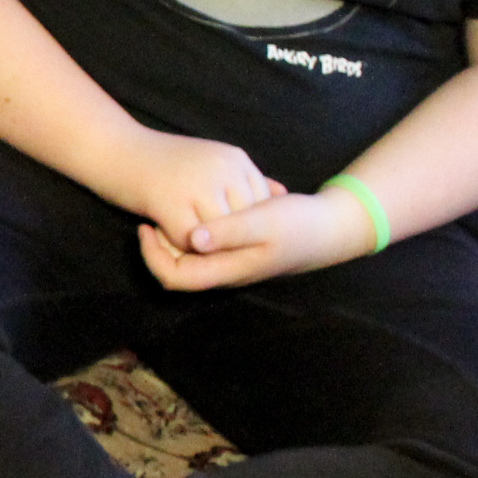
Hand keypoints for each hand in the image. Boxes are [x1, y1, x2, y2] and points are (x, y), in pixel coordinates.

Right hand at [101, 131, 282, 251]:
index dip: (244, 227)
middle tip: (205, 245)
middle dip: (229, 240)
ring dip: (204, 246)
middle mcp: (224, 169)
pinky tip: (160, 233)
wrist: (111, 146)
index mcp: (236, 159)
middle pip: (243, 222)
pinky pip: (190, 240)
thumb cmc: (157, 157)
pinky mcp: (172, 201)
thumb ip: (244, 178)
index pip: (260, 205)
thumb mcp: (210, 161)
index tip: (223, 232)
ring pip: (219, 235)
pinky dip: (178, 245)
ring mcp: (200, 184)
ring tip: (183, 242)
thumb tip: (281, 193)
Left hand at [137, 187, 375, 291]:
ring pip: (191, 254)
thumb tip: (193, 238)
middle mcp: (226, 270)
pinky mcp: (239, 246)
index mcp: (227, 269)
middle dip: (160, 243)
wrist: (331, 227)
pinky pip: (207, 242)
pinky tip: (196, 201)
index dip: (153, 255)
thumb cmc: (299, 224)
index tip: (146, 224)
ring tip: (168, 204)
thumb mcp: (264, 221)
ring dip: (176, 232)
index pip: (174, 276)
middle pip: (178, 267)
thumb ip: (229, 231)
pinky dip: (196, 225)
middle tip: (150, 212)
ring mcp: (233, 260)